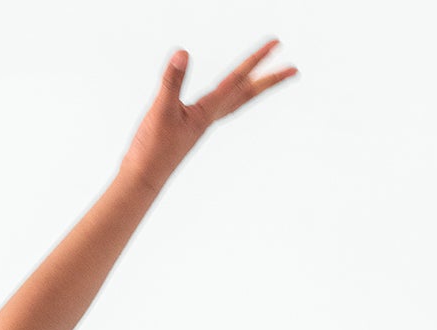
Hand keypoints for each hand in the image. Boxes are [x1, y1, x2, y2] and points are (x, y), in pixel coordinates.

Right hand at [122, 38, 298, 192]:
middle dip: (269, 81)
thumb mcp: (161, 109)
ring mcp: (201, 125)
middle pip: (247, 95)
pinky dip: (229, 98)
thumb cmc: (151, 150)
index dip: (256, 59)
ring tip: (266, 80)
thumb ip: (173, 80)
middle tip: (294, 70)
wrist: (142, 180)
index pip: (236, 80)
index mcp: (207, 112)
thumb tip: (183, 53)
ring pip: (235, 102)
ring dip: (253, 90)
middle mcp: (210, 118)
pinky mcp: (190, 130)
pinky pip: (219, 109)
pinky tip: (224, 96)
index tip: (277, 44)